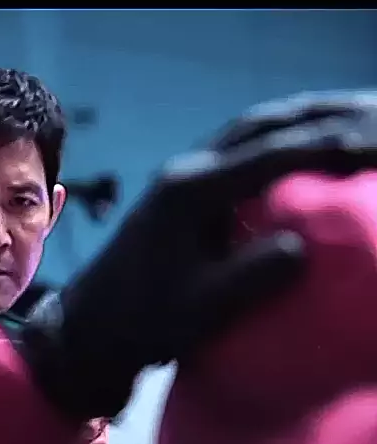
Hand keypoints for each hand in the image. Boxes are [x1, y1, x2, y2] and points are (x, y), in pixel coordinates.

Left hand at [35, 92, 376, 419]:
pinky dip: (271, 144)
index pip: (268, 154)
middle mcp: (186, 171)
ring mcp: (180, 178)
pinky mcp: (180, 192)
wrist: (92, 328)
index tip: (363, 144)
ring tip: (335, 122)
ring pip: (244, 134)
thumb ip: (253, 276)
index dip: (321, 145)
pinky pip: (235, 154)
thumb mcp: (204, 308)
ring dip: (291, 124)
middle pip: (257, 127)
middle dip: (312, 117)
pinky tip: (292, 154)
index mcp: (191, 191)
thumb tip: (300, 246)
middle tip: (358, 115)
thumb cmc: (145, 322)